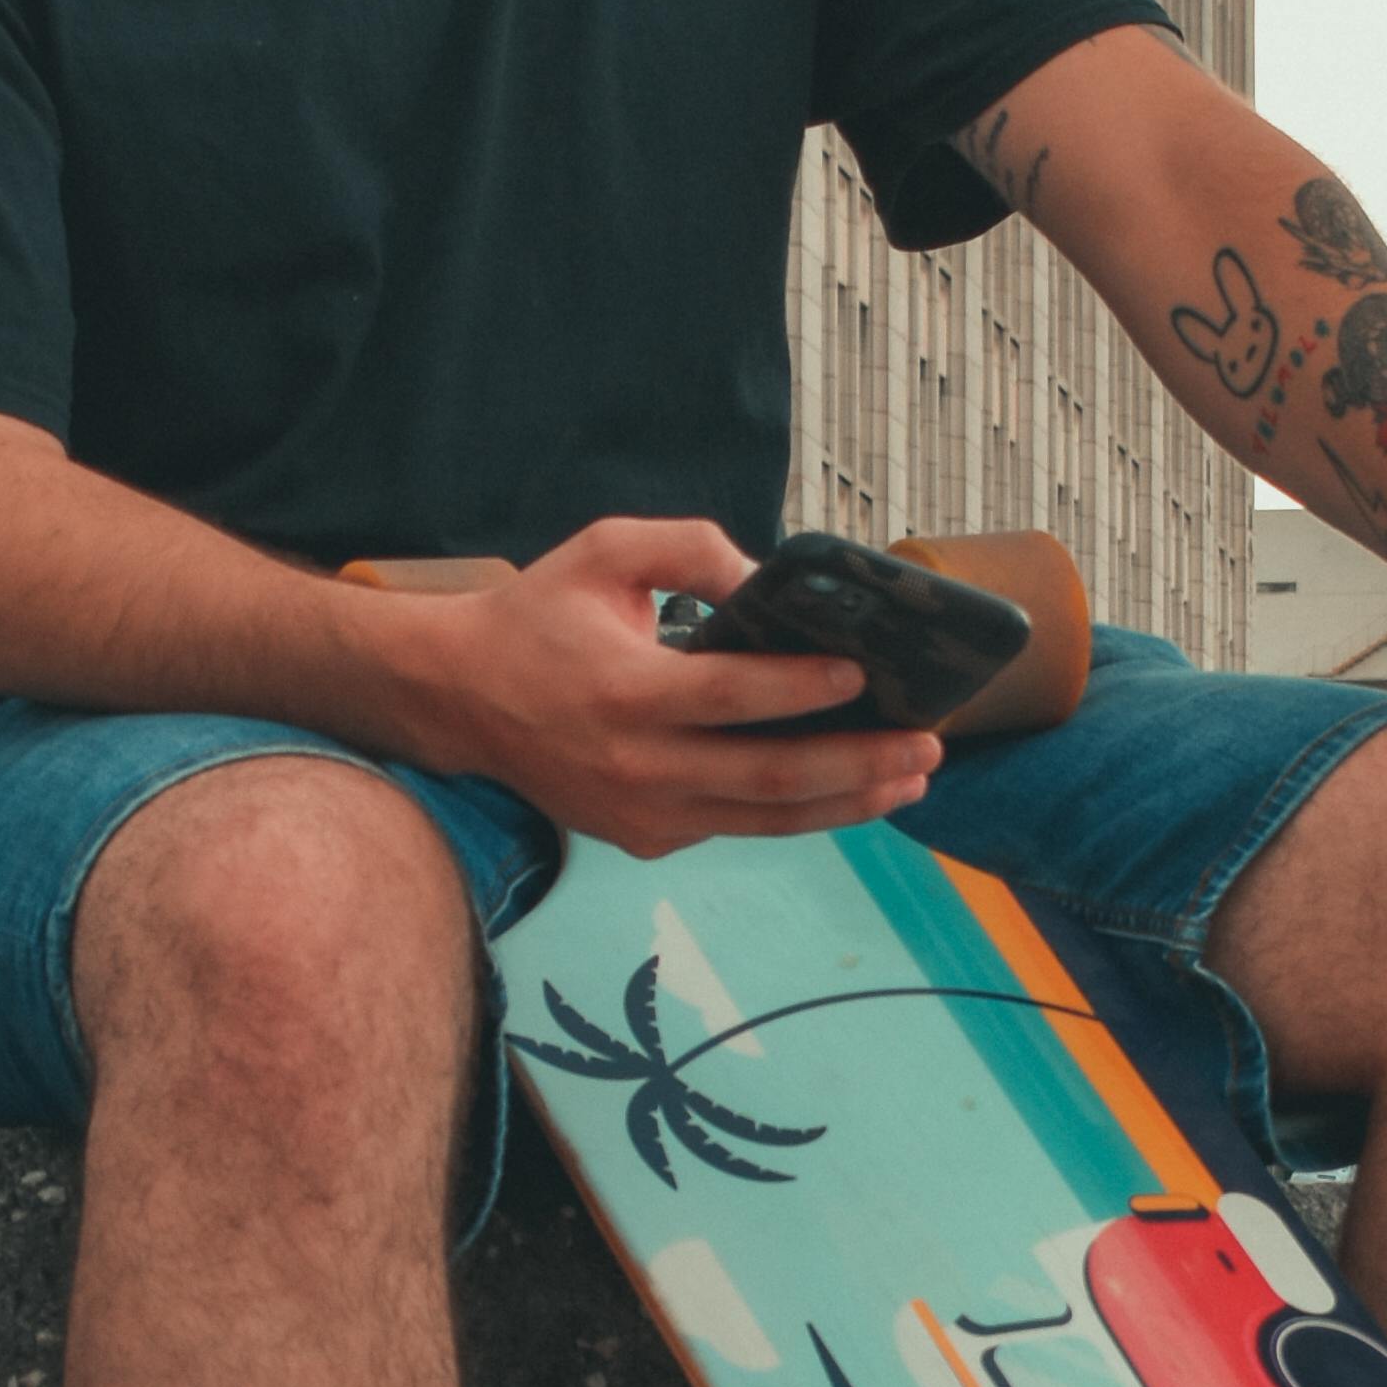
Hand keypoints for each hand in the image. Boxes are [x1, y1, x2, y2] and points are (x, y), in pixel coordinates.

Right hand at [385, 519, 947, 859]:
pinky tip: (851, 788)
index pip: (731, 697)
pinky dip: (798, 810)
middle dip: (861, 764)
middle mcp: (636, 766)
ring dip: (849, 803)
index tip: (866, 673)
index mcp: (624, 692)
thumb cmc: (539, 616)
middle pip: (770, 778)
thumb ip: (689, 548)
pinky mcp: (644, 838)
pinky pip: (737, 825)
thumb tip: (771, 575)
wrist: (459, 698)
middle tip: (927, 746)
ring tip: (911, 778)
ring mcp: (641, 814)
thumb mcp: (603, 550)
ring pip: (766, 820)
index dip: (803, 688)